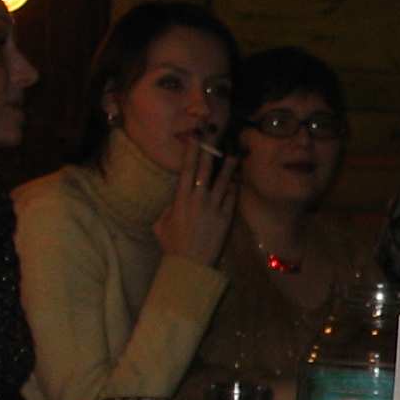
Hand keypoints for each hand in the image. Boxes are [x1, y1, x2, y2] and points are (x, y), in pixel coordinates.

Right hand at [153, 138, 237, 265]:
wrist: (191, 264)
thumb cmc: (172, 244)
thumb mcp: (162, 223)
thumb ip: (169, 208)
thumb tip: (175, 201)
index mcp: (181, 199)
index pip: (186, 169)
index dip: (191, 152)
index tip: (194, 138)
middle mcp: (198, 199)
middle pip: (205, 170)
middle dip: (210, 151)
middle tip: (216, 135)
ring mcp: (214, 208)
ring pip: (223, 182)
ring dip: (229, 166)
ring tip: (234, 153)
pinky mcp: (226, 218)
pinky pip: (232, 198)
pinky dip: (234, 187)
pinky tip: (237, 179)